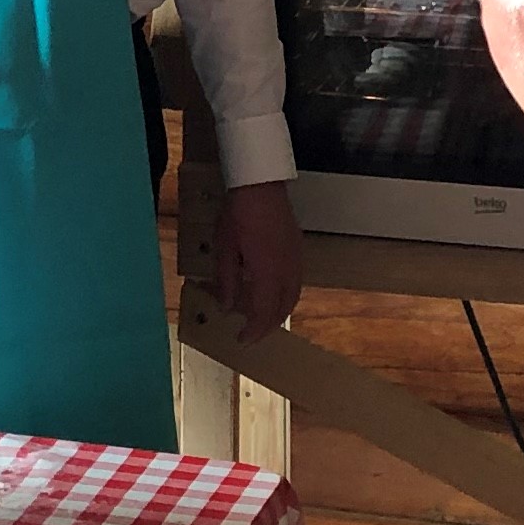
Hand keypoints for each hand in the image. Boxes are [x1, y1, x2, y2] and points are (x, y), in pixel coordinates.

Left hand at [210, 180, 302, 339]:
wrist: (261, 184)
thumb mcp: (225, 248)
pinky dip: (286, 296)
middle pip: (282, 309)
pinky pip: (296, 283)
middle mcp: (287, 271)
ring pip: (293, 297)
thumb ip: (226, 280)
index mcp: (267, 273)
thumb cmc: (238, 214)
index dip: (254, 330)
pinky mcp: (298, 250)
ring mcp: (296, 260)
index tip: (242, 340)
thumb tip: (225, 305)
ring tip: (263, 319)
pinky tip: (274, 294)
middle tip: (252, 333)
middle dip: (267, 325)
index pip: (263, 312)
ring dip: (279, 312)